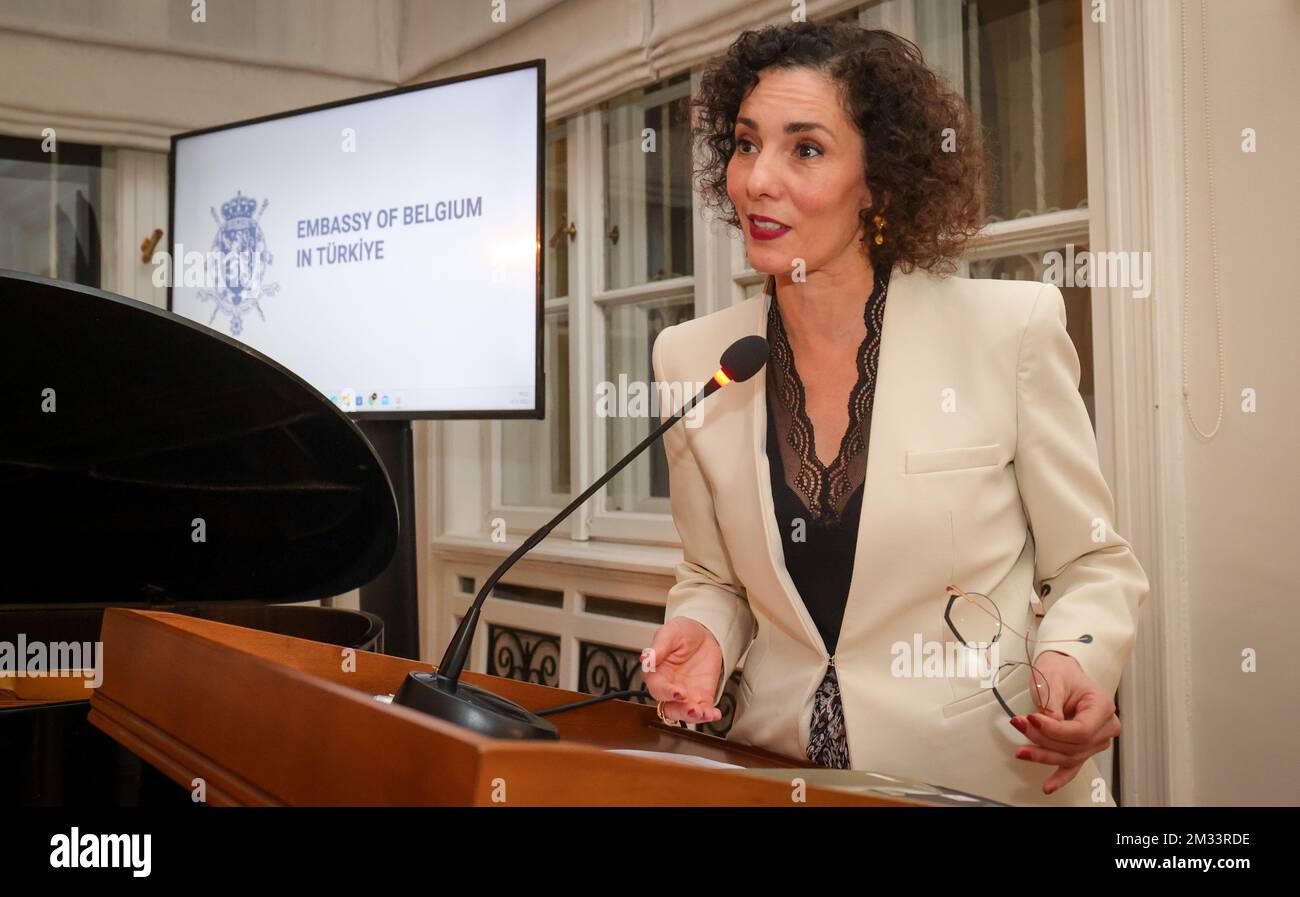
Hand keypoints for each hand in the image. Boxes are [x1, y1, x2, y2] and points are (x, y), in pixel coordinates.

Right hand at [641, 617, 723, 723]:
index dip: (666, 692)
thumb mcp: (670, 632)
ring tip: (705, 713)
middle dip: (681, 711)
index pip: (657, 688)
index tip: (677, 692)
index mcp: (656, 673)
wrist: (703, 633)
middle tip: (692, 708)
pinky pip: (704, 710)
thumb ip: (658, 647)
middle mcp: (669, 687)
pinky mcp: (701, 696)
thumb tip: (646, 659)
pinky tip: (715, 713)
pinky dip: (709, 714)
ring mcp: (686, 694)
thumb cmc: (681, 632)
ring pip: (685, 713)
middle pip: (669, 708)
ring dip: (694, 717)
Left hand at [1009, 651, 1121, 794]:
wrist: (1062, 672)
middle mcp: (1104, 727)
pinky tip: (1048, 786)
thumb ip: (1052, 702)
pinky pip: (1072, 766)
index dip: (1055, 730)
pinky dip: (1059, 777)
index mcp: (1102, 707)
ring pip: (1069, 757)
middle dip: (1043, 740)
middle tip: (1020, 726)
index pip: (1081, 730)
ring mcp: (1095, 740)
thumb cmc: (1061, 672)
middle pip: (1074, 746)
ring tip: (1021, 750)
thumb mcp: (1053, 680)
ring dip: (1043, 755)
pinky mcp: (1082, 747)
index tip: (1032, 720)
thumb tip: (1049, 722)